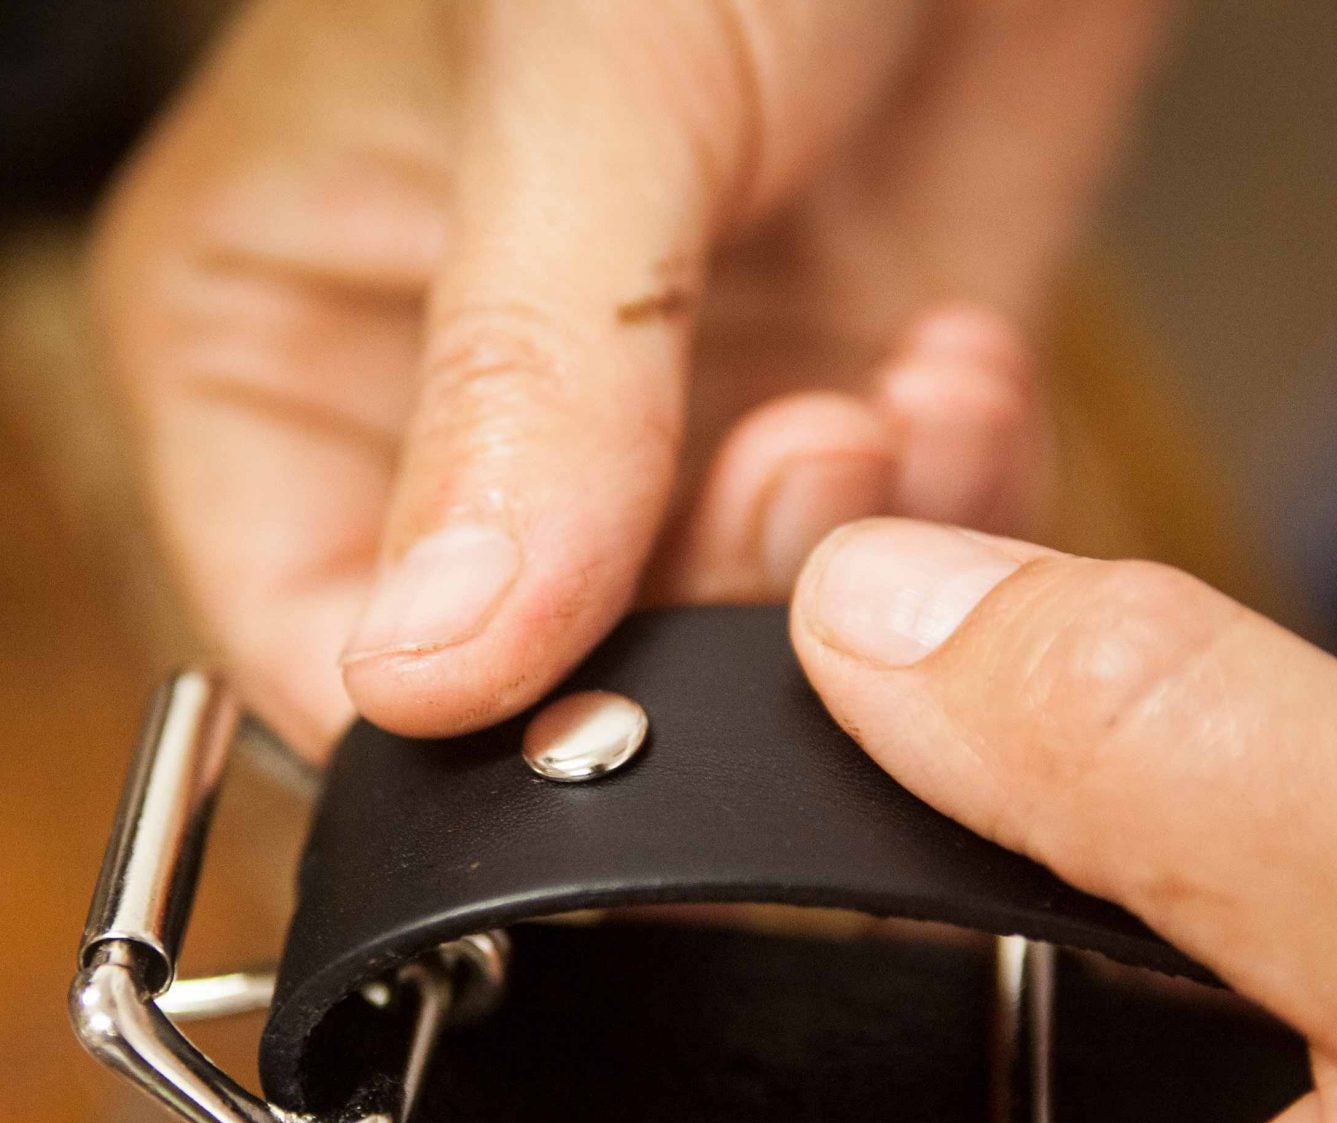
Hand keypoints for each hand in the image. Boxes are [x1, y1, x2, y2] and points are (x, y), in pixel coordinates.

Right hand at [91, 0, 1170, 755]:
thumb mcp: (582, 89)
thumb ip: (516, 388)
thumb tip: (438, 663)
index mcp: (287, 333)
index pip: (314, 644)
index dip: (457, 718)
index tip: (599, 686)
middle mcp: (474, 416)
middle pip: (546, 674)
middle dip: (692, 615)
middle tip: (787, 455)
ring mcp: (663, 436)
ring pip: (730, 650)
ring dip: (832, 564)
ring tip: (878, 393)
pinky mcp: (826, 426)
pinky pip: (877, 578)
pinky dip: (938, 520)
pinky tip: (949, 369)